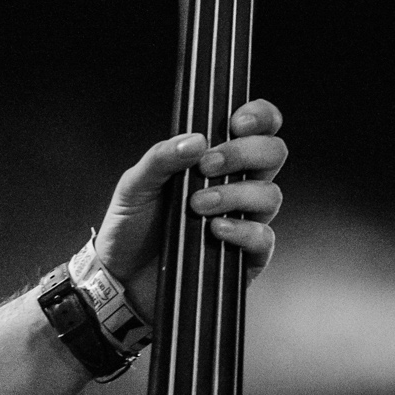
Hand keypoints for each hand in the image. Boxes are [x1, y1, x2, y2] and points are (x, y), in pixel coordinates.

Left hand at [95, 99, 285, 319]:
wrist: (120, 278)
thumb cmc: (131, 228)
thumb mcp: (135, 185)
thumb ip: (161, 157)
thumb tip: (196, 140)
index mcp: (216, 161)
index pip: (257, 128)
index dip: (260, 116)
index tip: (236, 122)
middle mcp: (237, 186)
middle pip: (274, 154)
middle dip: (245, 153)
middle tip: (208, 165)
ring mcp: (244, 220)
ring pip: (270, 195)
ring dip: (236, 194)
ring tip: (197, 205)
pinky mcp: (245, 257)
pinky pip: (263, 237)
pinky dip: (242, 230)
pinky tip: (214, 230)